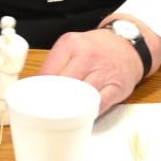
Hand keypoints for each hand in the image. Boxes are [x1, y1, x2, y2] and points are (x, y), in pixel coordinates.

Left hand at [38, 16, 160, 113]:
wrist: (127, 44)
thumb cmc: (95, 48)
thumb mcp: (73, 46)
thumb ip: (56, 64)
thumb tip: (36, 88)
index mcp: (71, 44)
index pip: (47, 72)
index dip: (39, 90)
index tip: (33, 101)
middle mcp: (87, 56)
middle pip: (63, 85)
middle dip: (52, 100)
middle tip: (45, 111)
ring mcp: (104, 72)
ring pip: (81, 96)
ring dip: (70, 108)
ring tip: (60, 116)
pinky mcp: (117, 87)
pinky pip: (99, 104)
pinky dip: (89, 112)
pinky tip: (81, 115)